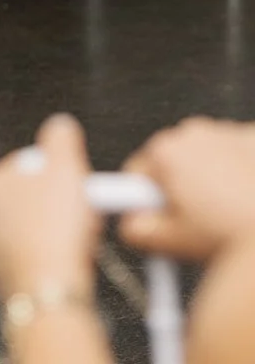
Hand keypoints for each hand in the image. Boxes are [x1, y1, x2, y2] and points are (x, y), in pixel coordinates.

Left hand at [0, 115, 99, 304]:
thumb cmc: (52, 233)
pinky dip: (52, 258)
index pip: (32, 164)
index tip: (77, 183)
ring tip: (78, 239)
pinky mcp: (9, 277)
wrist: (51, 291)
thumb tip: (60, 126)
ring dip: (57, 232)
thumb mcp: (66, 165)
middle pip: (33, 198)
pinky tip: (68, 261)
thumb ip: (61, 136)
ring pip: (35, 229)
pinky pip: (37, 258)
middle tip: (81, 212)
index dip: (62, 172)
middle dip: (60, 203)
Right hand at [121, 118, 254, 262]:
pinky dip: (239, 169)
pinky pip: (235, 151)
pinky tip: (248, 194)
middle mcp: (191, 133)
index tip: (157, 212)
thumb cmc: (235, 233)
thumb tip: (130, 223)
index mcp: (165, 154)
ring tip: (229, 210)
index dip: (144, 198)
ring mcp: (223, 131)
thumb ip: (137, 231)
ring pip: (204, 157)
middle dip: (180, 187)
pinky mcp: (251, 136)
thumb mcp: (173, 243)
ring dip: (210, 177)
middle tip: (198, 219)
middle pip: (171, 161)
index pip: (136, 172)